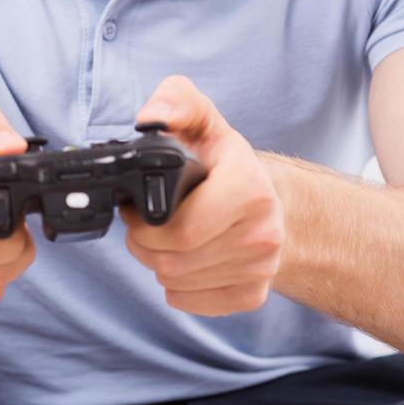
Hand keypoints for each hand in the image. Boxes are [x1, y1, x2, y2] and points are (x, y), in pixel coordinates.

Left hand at [121, 75, 284, 315]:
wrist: (266, 198)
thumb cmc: (222, 159)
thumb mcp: (200, 118)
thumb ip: (174, 101)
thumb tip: (151, 119)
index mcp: (251, 187)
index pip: (183, 229)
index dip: (145, 223)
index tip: (137, 209)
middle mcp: (264, 232)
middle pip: (174, 259)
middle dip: (142, 244)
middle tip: (141, 225)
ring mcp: (262, 268)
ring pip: (178, 282)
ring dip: (156, 263)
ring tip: (161, 239)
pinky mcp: (254, 294)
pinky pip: (192, 303)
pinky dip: (176, 287)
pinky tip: (181, 261)